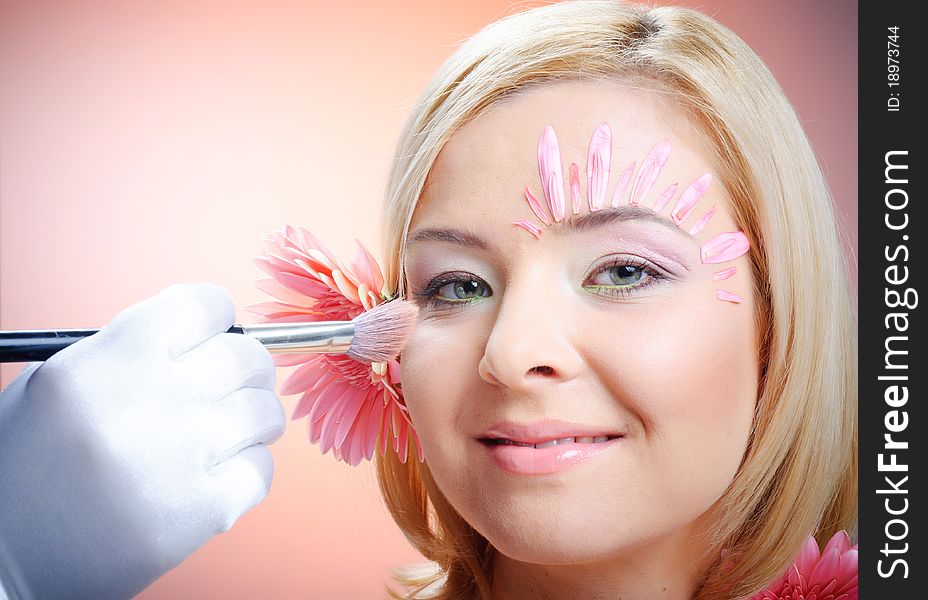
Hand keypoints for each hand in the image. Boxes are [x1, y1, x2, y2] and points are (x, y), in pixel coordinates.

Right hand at [0, 283, 284, 598]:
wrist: (5, 562)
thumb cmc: (28, 468)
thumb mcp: (55, 386)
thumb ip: (127, 351)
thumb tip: (204, 335)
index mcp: (103, 363)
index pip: (202, 305)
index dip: (215, 317)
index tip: (214, 330)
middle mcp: (146, 402)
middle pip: (245, 356)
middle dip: (241, 369)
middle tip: (225, 385)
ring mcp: (180, 457)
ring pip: (264, 411)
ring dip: (250, 419)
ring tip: (223, 432)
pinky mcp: (203, 512)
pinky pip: (261, 468)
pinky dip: (246, 470)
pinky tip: (213, 476)